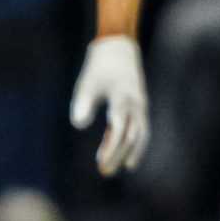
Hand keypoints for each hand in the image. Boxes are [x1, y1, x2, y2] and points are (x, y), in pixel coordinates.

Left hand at [70, 35, 148, 174]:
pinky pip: (141, 129)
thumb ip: (83, 102)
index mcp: (123, 97)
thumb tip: (78, 124)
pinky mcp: (139, 107)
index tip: (100, 162)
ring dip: (131, 152)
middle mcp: (136, 104)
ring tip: (122, 168)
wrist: (119, 48)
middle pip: (131, 135)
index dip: (110, 147)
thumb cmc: (99, 67)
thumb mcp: (87, 82)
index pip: (118, 128)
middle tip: (105, 172)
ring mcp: (140, 105)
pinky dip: (137, 144)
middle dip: (119, 154)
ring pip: (140, 134)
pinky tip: (129, 157)